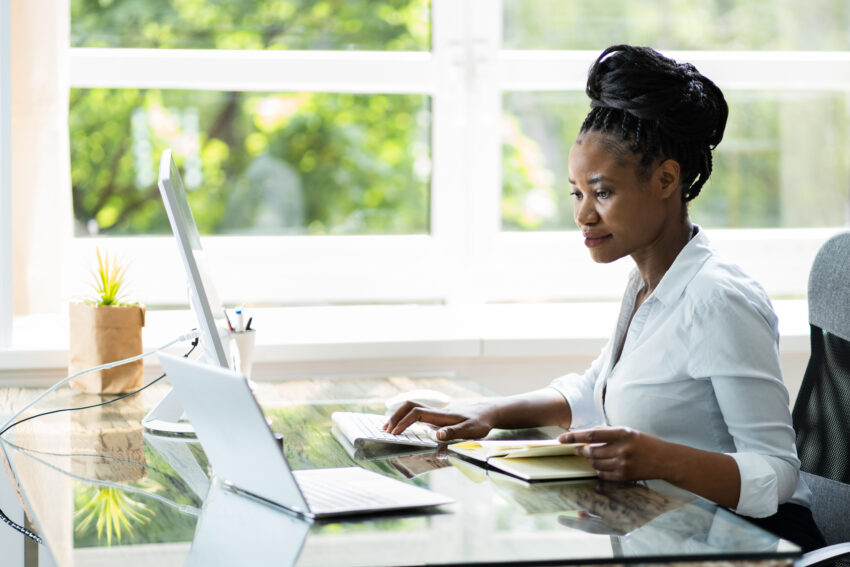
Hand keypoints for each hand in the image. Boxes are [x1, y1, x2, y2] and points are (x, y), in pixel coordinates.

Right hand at [383, 401, 497, 441]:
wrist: (488, 412)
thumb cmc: (480, 422)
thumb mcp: (471, 430)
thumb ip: (454, 432)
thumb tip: (437, 435)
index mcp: (441, 415)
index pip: (416, 414)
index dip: (404, 422)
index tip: (395, 433)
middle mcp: (436, 411)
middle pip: (409, 406)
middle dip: (395, 416)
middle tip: (385, 430)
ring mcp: (436, 413)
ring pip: (412, 408)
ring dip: (398, 416)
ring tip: (388, 428)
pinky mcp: (438, 416)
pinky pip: (417, 413)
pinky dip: (405, 417)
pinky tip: (403, 426)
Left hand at [558, 427, 670, 481]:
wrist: (665, 460)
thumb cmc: (644, 442)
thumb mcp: (628, 431)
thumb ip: (608, 432)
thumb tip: (587, 434)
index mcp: (622, 433)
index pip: (592, 435)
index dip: (574, 437)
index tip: (562, 439)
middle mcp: (622, 449)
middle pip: (591, 451)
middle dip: (580, 450)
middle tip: (576, 449)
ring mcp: (623, 464)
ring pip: (595, 463)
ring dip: (590, 460)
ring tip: (592, 456)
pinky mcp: (624, 476)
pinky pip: (603, 474)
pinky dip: (598, 470)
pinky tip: (601, 465)